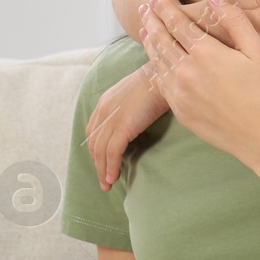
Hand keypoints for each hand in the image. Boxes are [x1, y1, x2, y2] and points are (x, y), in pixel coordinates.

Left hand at [85, 65, 170, 191]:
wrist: (165, 74)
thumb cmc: (159, 82)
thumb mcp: (138, 93)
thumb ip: (131, 107)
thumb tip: (137, 121)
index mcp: (106, 101)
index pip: (93, 130)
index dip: (96, 149)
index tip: (102, 162)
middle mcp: (104, 110)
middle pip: (94, 143)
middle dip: (97, 164)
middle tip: (104, 180)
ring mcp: (112, 118)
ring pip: (100, 151)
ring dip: (103, 170)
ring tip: (107, 184)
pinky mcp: (122, 126)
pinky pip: (112, 152)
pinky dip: (111, 167)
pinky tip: (113, 178)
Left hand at [137, 0, 259, 162]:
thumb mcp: (258, 50)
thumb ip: (234, 20)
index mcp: (206, 53)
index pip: (177, 24)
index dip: (164, 9)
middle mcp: (187, 71)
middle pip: (161, 40)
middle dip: (151, 22)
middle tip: (144, 9)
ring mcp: (181, 94)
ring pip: (158, 62)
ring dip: (150, 44)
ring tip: (146, 31)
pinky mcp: (181, 112)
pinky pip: (162, 85)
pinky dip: (156, 69)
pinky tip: (157, 64)